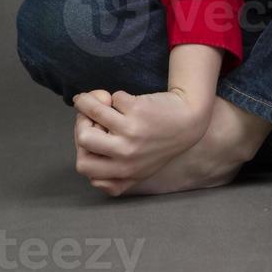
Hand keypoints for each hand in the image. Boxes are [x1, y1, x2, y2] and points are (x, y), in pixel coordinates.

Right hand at [73, 88, 209, 194]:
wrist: (189, 120)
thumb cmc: (160, 141)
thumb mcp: (138, 168)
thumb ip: (111, 170)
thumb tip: (82, 141)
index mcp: (123, 175)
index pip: (84, 166)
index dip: (82, 150)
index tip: (92, 137)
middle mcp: (125, 157)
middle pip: (83, 140)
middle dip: (81, 124)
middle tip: (91, 117)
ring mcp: (131, 133)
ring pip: (92, 113)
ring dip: (87, 101)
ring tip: (89, 97)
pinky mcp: (137, 111)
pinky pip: (113, 98)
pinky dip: (114, 97)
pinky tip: (122, 100)